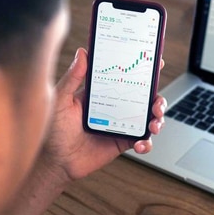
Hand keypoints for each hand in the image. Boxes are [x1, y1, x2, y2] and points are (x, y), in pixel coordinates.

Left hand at [39, 47, 165, 183]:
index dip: (142, 70)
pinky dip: (147, 143)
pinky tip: (140, 144)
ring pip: (149, 117)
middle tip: (157, 103)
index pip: (126, 76)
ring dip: (158, 119)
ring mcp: (121, 124)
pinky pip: (142, 141)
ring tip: (154, 124)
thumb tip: (82, 53)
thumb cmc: (54, 130)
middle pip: (145, 97)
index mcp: (103, 92)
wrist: (57, 161)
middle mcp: (115, 106)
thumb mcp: (61, 99)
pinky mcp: (123, 142)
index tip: (154, 63)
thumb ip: (72, 77)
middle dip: (157, 98)